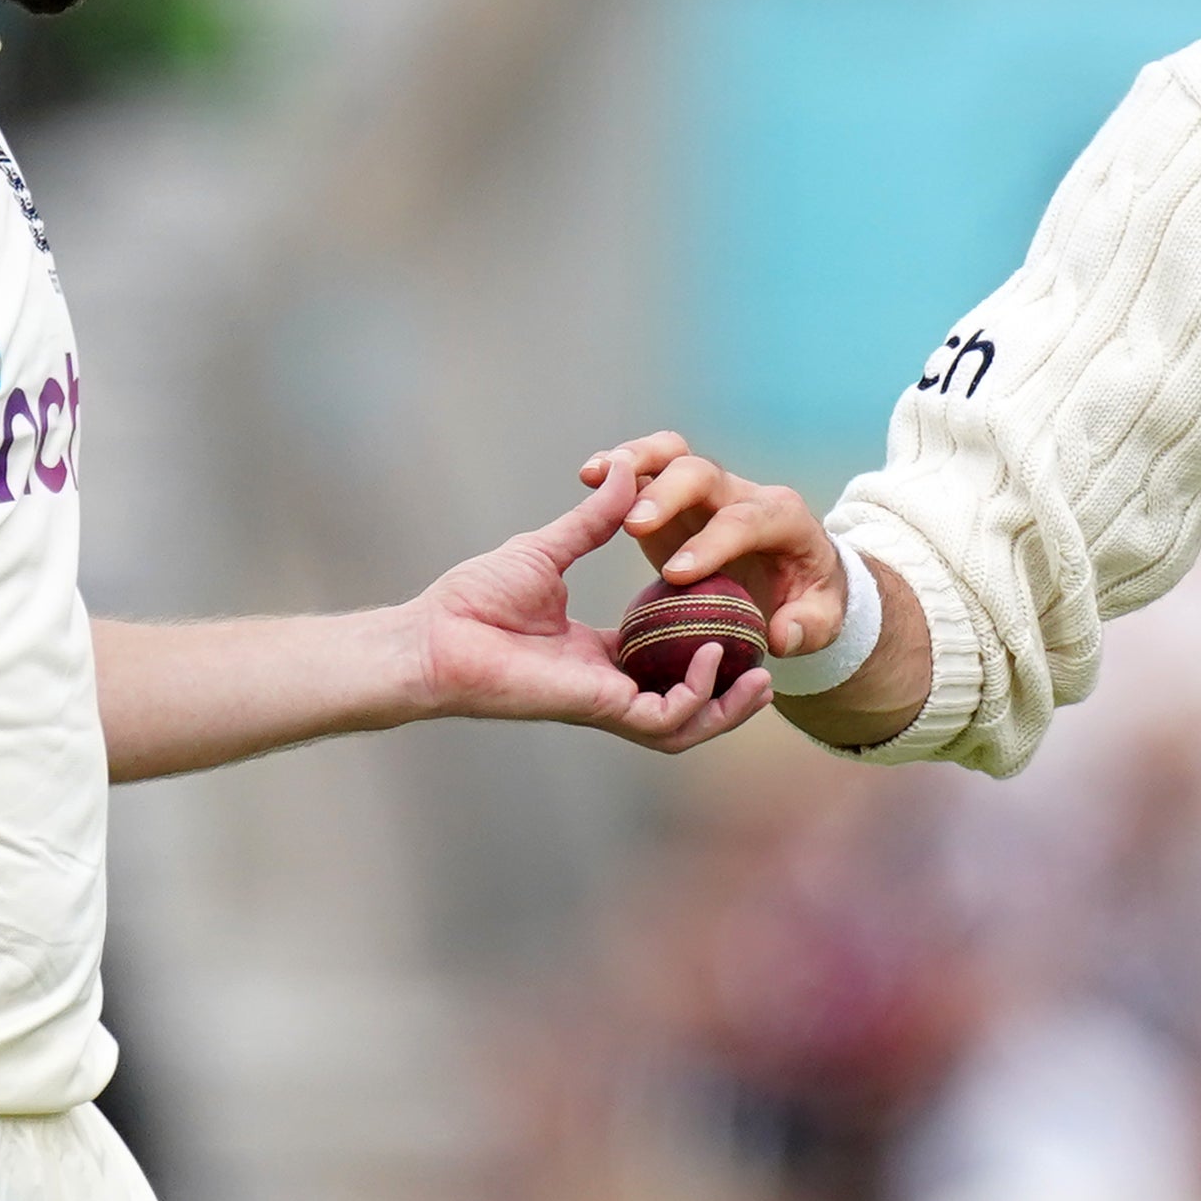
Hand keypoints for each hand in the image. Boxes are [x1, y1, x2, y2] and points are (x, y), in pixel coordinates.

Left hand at [411, 448, 772, 751]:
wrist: (432, 635)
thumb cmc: (473, 599)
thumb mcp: (547, 549)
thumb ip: (594, 522)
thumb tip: (626, 474)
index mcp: (600, 654)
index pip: (668, 663)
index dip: (708, 649)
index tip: (737, 619)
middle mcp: (609, 685)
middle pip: (688, 705)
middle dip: (732, 695)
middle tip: (767, 670)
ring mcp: (605, 701)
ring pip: (684, 726)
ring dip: (726, 707)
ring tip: (760, 681)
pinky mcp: (597, 707)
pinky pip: (663, 718)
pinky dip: (696, 696)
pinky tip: (714, 659)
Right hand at [588, 432, 848, 665]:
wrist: (795, 575)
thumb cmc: (808, 597)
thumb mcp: (822, 619)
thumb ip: (807, 627)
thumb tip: (780, 634)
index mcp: (782, 519)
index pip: (746, 521)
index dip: (713, 542)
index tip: (677, 574)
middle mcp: (741, 494)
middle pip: (703, 474)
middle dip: (667, 494)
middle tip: (632, 527)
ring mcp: (706, 492)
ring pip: (672, 453)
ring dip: (636, 460)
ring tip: (597, 477)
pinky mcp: (674, 496)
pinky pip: (647, 466)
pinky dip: (619, 465)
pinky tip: (590, 475)